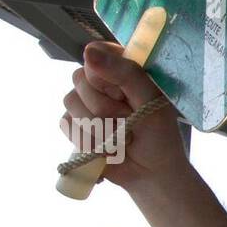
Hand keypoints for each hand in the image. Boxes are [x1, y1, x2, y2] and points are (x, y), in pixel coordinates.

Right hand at [59, 41, 188, 191]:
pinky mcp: (75, 124)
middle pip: (79, 79)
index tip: (125, 96)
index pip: (96, 52)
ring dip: (99, 127)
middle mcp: (100, 81)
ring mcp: (85, 102)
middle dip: (105, 108)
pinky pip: (66, 124)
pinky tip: (106, 148)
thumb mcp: (151, 100)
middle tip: (128, 121)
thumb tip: (89, 52)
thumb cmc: (160, 136)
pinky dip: (88, 140)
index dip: (105, 77)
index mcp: (123, 67)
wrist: (151, 174)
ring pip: (71, 102)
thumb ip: (125, 73)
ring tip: (120, 137)